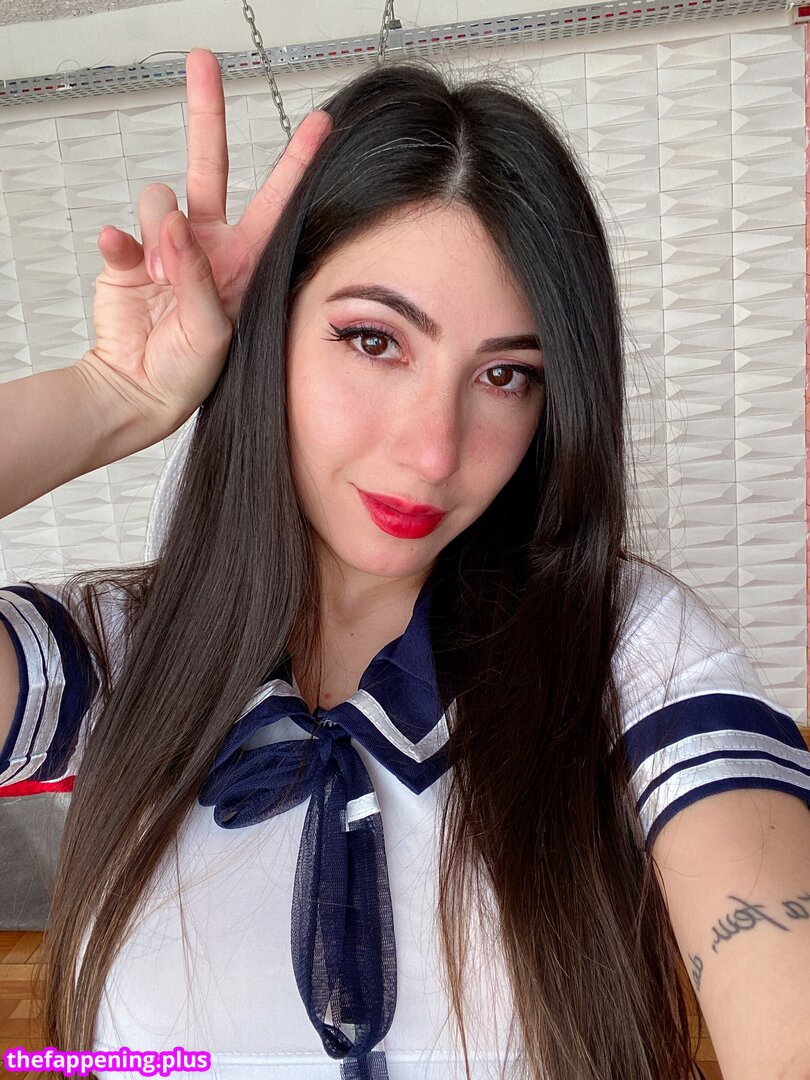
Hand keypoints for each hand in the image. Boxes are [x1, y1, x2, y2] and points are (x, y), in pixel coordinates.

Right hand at [81, 47, 332, 432]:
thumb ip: (197, 276)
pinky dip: (120, 245)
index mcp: (244, 260)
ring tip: (161, 279)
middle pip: (209, 163)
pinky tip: (126, 265)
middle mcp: (207, 244)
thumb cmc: (192, 372)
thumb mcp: (215, 329)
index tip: (321, 125)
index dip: (297, 162)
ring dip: (159, 236)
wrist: (143, 391)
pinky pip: (120, 231)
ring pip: (159, 198)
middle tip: (202, 63)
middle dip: (207, 112)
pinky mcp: (126, 256)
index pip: (276, 201)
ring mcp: (165, 247)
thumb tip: (171, 223)